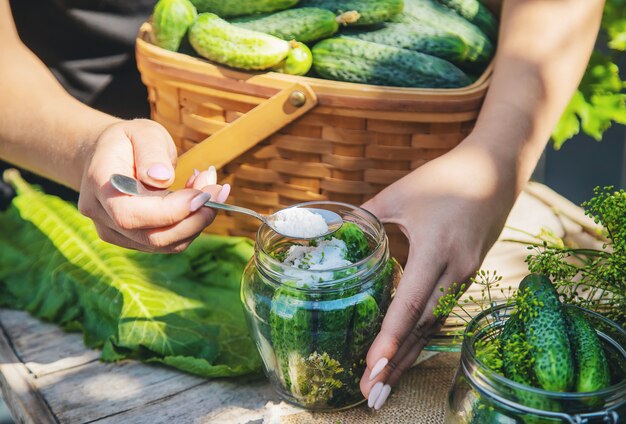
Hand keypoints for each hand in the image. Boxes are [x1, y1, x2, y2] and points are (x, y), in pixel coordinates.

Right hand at [78, 119, 230, 252]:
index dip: (170, 211)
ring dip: (197, 221)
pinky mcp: (133, 239)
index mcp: (100, 184)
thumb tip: (162, 178)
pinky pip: (168, 241)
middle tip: (217, 191)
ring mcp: (115, 231)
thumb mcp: (142, 132)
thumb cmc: (127, 141)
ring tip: (208, 187)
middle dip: (194, 219)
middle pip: (152, 237)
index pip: (130, 213)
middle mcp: (102, 214)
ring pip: (165, 244)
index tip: (203, 195)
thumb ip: (151, 153)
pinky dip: (190, 224)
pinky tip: (196, 198)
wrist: (105, 155)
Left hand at [359, 141, 516, 408]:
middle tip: (372, 396)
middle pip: (424, 327)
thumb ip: (365, 217)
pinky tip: (405, 353)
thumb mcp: (400, 192)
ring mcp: (467, 275)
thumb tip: (331, 234)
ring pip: (434, 325)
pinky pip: (443, 312)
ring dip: (409, 357)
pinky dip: (421, 336)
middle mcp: (456, 270)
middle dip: (397, 363)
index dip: (389, 338)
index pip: (411, 304)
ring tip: (384, 386)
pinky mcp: (468, 275)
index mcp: (437, 248)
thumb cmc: (446, 177)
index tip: (371, 368)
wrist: (497, 169)